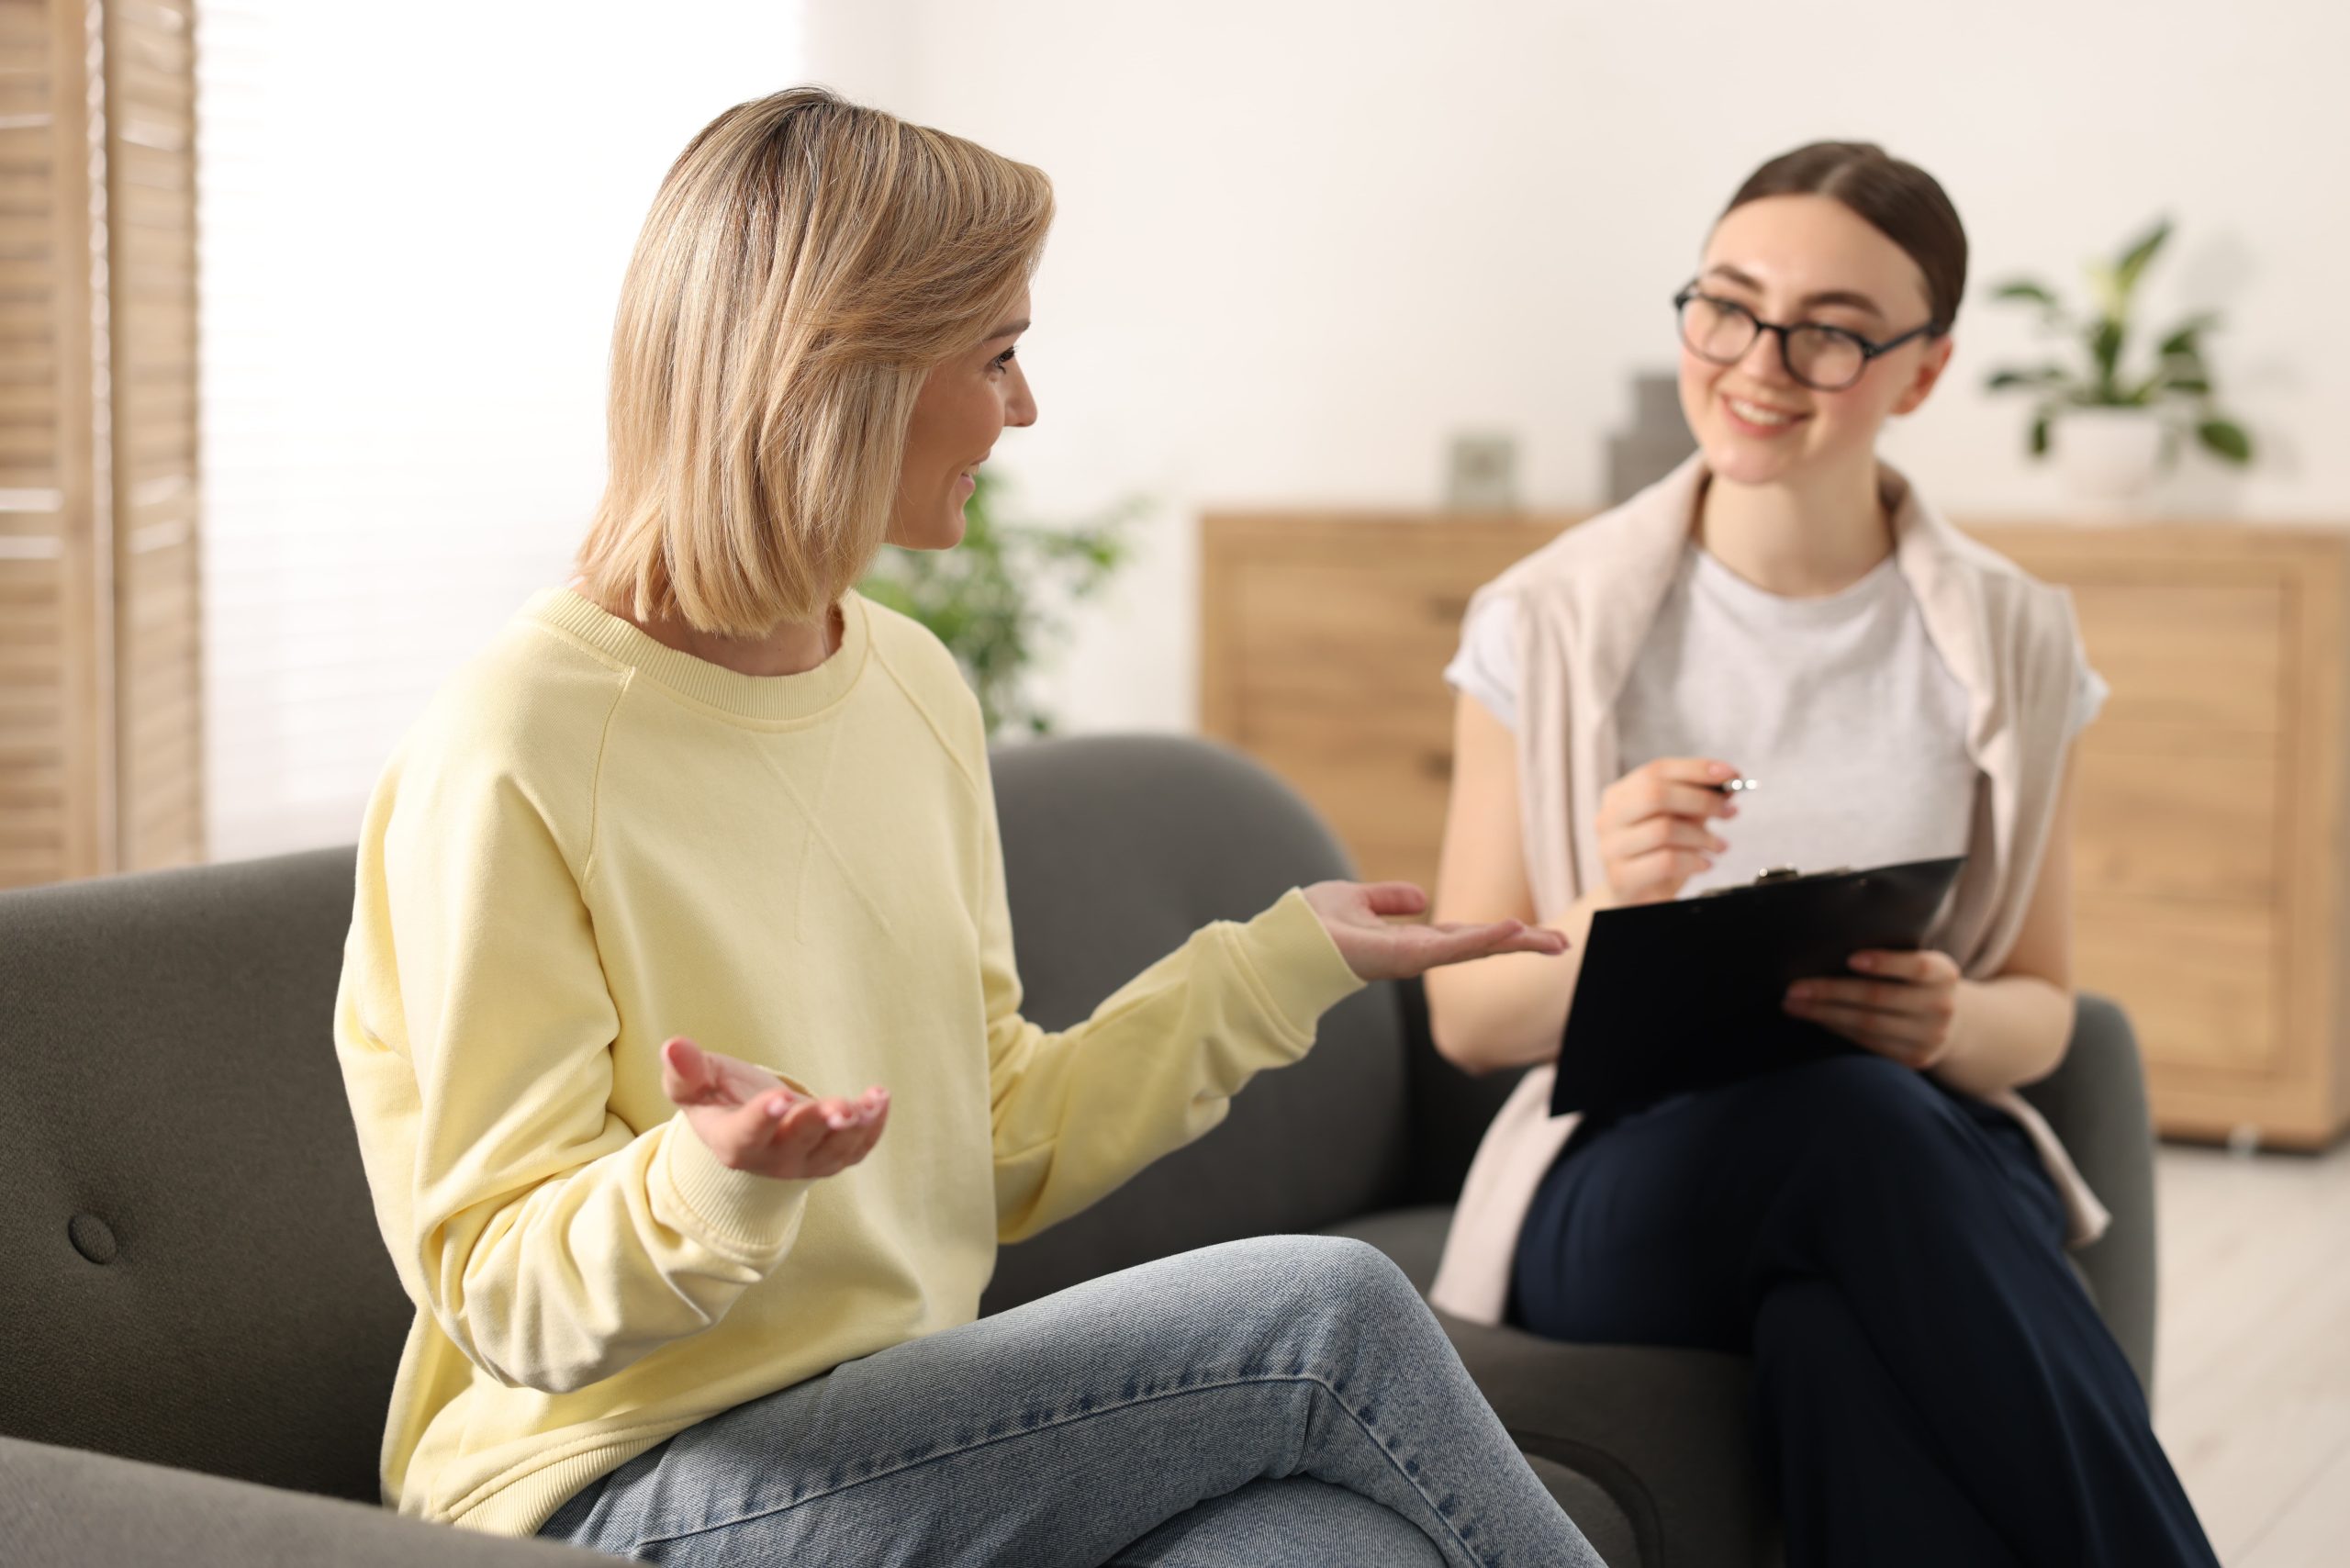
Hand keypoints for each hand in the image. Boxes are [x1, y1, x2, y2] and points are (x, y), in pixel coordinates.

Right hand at [660, 1037, 889, 1180]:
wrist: (748, 1126)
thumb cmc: (718, 1097)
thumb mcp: (697, 1084)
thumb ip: (685, 1070)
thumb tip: (673, 1046)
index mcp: (733, 1142)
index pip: (746, 1135)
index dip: (761, 1118)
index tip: (777, 1097)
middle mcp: (771, 1160)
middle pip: (797, 1145)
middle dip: (819, 1124)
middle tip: (841, 1108)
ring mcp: (805, 1162)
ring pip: (833, 1152)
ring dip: (856, 1127)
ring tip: (872, 1099)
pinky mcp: (832, 1157)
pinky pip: (856, 1150)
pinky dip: (872, 1128)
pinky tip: (880, 1099)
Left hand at [1302, 881, 1568, 981]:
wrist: (1281, 943)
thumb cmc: (1309, 926)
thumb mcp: (1355, 899)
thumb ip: (1387, 899)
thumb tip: (1421, 898)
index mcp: (1410, 942)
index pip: (1464, 937)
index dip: (1498, 934)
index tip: (1535, 931)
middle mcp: (1417, 954)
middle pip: (1479, 947)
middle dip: (1521, 946)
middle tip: (1563, 944)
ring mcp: (1413, 958)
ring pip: (1473, 948)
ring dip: (1513, 943)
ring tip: (1552, 939)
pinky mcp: (1404, 957)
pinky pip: (1451, 946)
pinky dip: (1483, 939)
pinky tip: (1512, 930)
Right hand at [1596, 758, 1741, 904]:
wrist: (1636, 897)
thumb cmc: (1657, 854)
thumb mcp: (1679, 821)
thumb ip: (1697, 800)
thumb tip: (1728, 783)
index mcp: (1620, 795)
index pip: (1656, 770)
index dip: (1696, 769)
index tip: (1731, 774)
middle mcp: (1609, 817)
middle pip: (1655, 794)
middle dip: (1701, 800)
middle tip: (1728, 811)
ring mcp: (1611, 847)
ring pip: (1663, 829)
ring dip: (1702, 836)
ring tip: (1719, 846)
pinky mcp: (1622, 876)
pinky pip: (1666, 861)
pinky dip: (1694, 861)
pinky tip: (1704, 864)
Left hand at [1783, 950, 1962, 1070]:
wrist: (1954, 1024)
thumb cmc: (1918, 982)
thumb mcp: (1920, 965)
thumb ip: (1893, 957)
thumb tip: (1828, 948)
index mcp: (1944, 974)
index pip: (1917, 966)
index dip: (1885, 963)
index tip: (1850, 959)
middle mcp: (1942, 1006)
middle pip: (1879, 998)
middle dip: (1831, 992)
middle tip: (1793, 988)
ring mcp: (1930, 1037)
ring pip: (1867, 1024)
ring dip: (1824, 1014)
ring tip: (1792, 1005)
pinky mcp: (1914, 1059)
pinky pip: (1867, 1043)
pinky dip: (1837, 1028)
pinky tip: (1815, 1019)